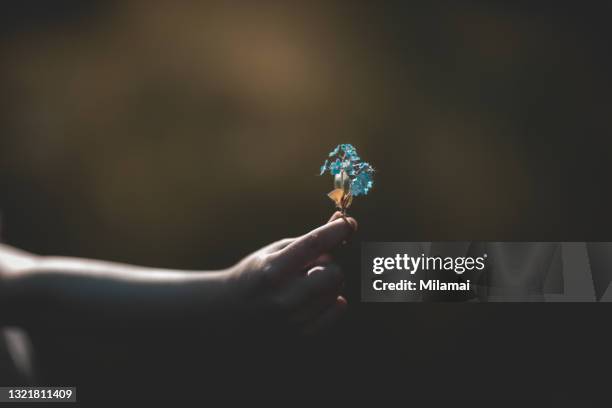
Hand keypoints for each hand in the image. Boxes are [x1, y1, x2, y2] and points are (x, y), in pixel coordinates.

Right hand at [226, 212, 356, 333]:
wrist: (230, 313)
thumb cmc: (256, 275)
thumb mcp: (275, 252)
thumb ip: (310, 240)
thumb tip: (343, 222)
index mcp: (273, 271)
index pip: (314, 244)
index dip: (336, 231)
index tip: (348, 223)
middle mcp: (284, 298)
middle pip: (333, 273)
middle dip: (329, 264)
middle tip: (313, 266)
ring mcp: (294, 320)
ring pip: (337, 291)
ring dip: (328, 283)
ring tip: (306, 284)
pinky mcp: (301, 336)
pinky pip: (338, 309)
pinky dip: (333, 300)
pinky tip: (316, 297)